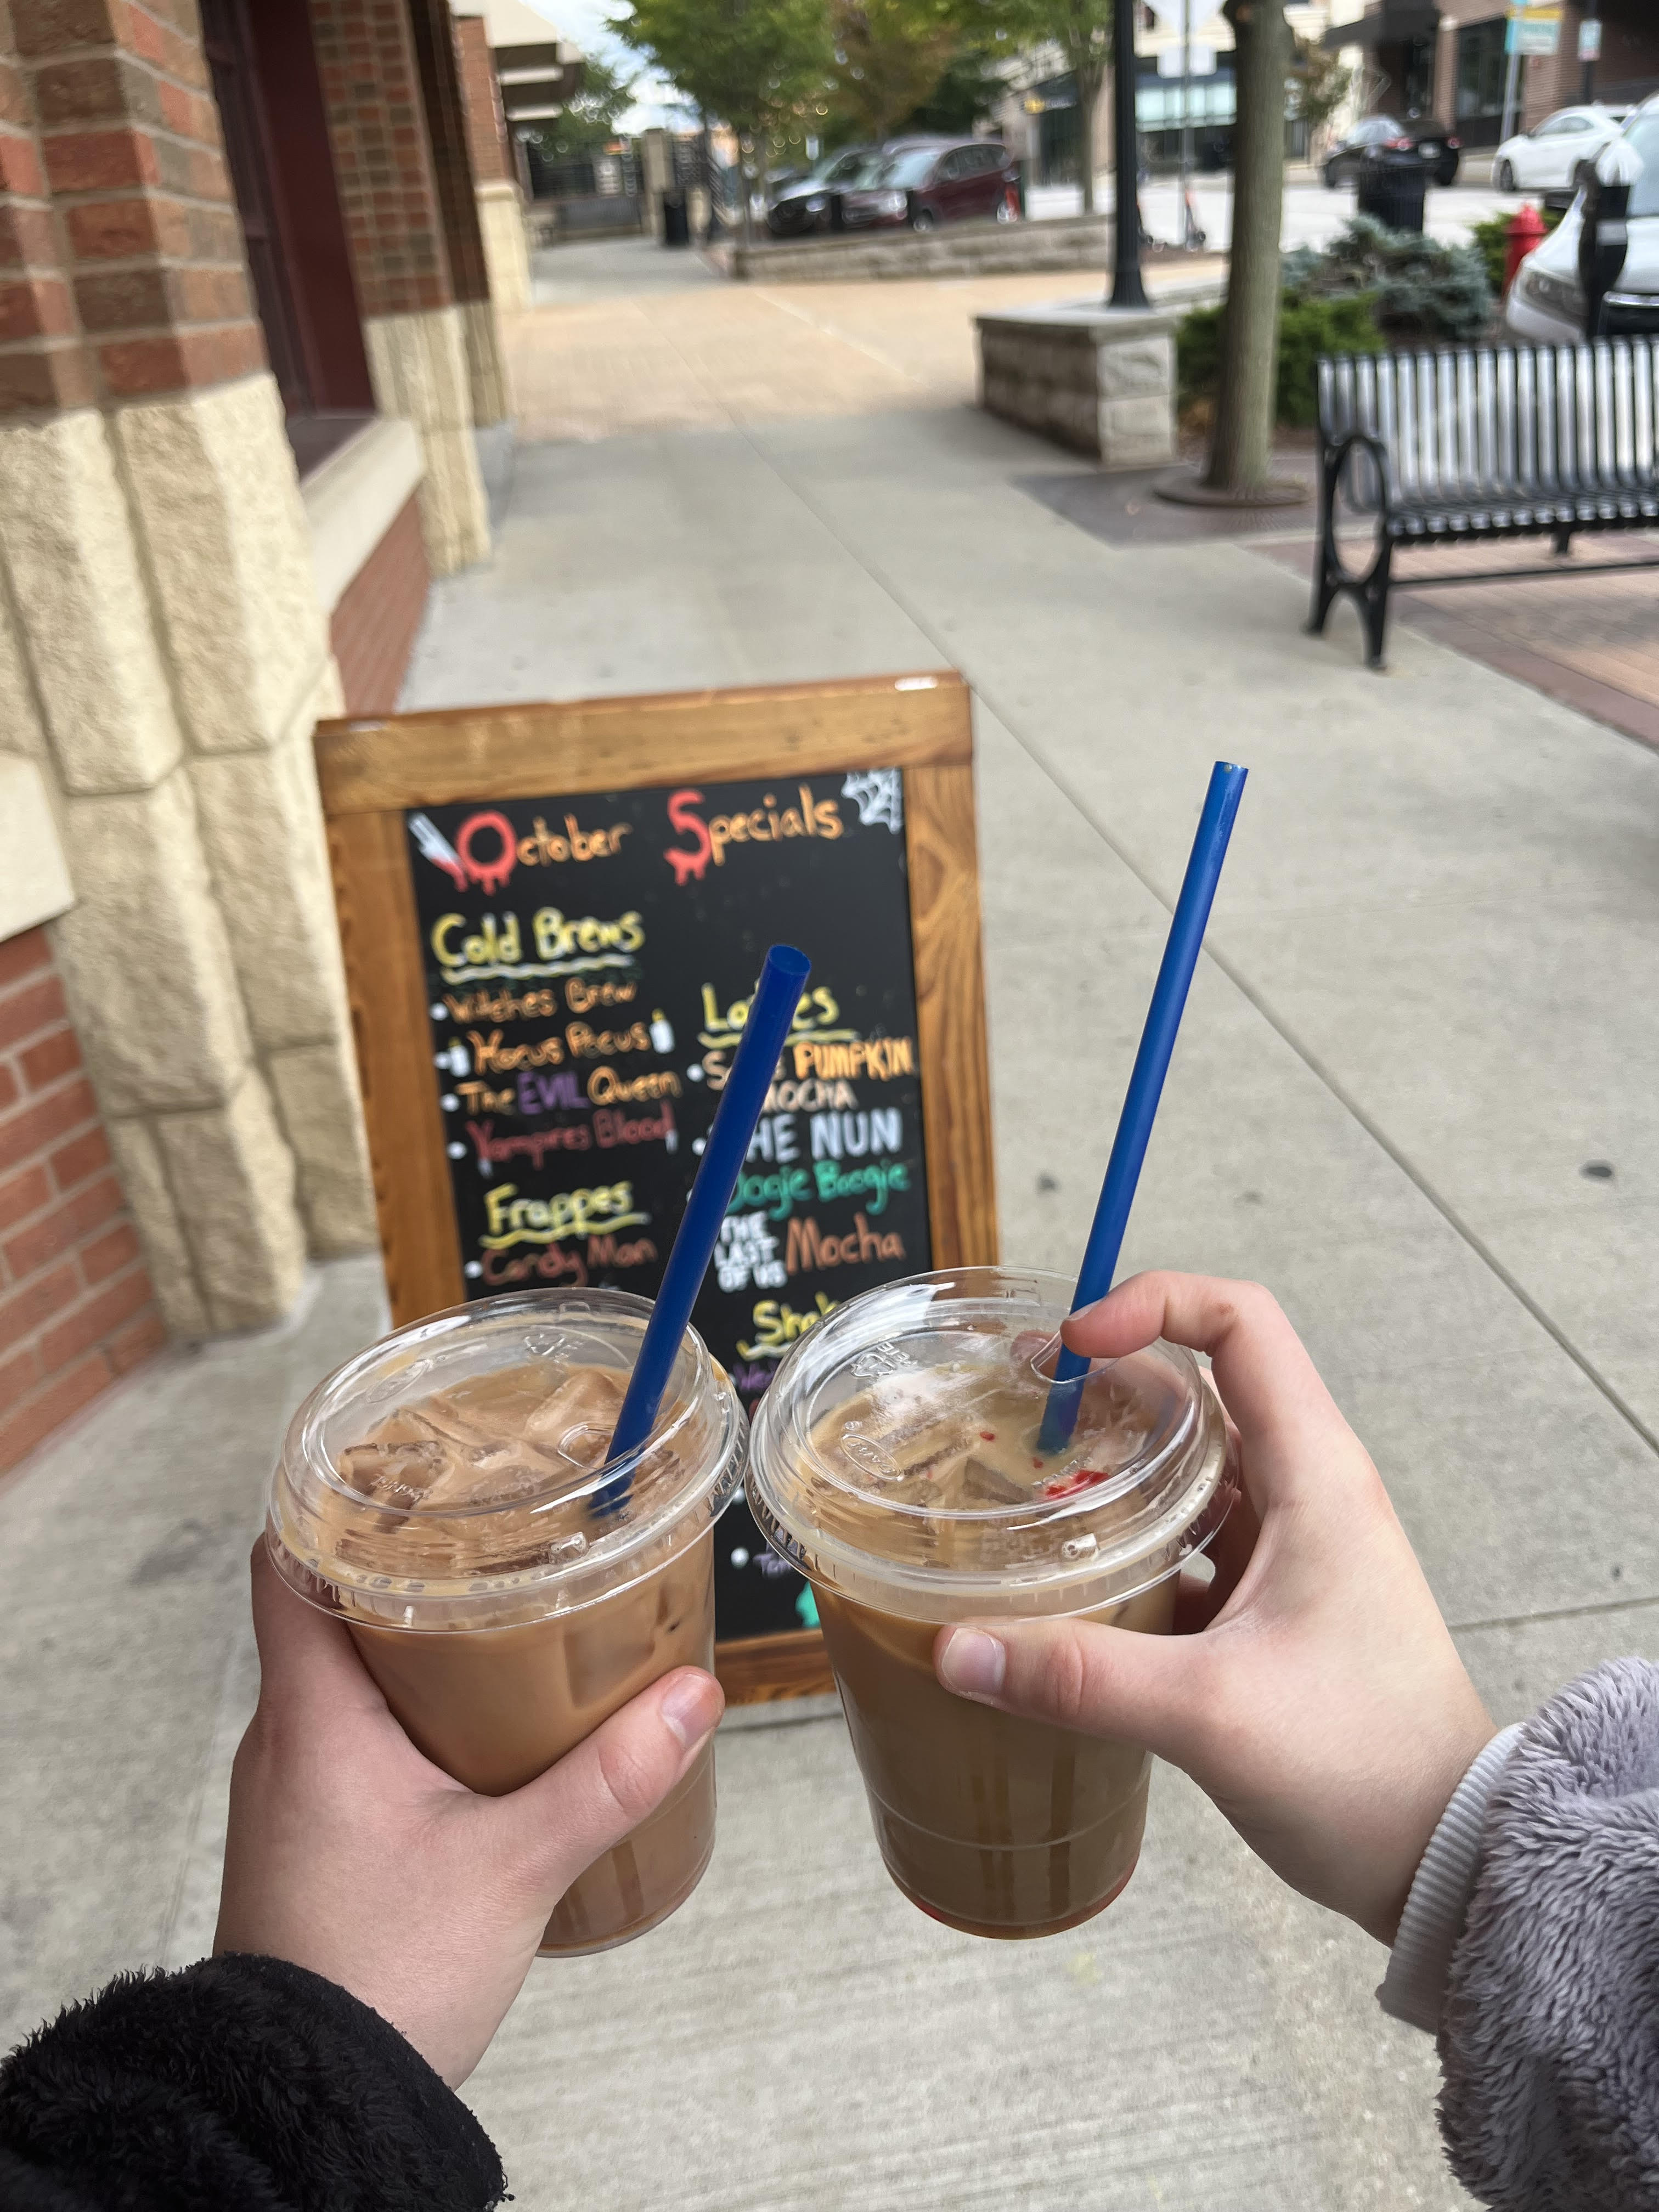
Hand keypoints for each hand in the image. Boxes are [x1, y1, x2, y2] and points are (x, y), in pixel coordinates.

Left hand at [216, 1544, 723, 2083]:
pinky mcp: (311, 1837)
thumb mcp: (516, 1867)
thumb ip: (608, 1778)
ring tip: (509, 1614)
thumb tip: (693, 1696)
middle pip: (329, 1607)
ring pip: (346, 1676)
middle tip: (500, 1529)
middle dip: (413, 1565)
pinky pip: (352, 1736)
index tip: (411, 1464)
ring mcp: (291, 1791)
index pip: (285, 1561)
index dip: (335, 1499)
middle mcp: (283, 1739)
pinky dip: (410, 1708)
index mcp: (310, 1717)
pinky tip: (483, 1723)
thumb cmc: (382, 1979)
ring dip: (416, 1642)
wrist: (306, 2101)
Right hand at [933, 1273, 1493, 1944]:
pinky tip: (1058, 1574)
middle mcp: (1304, 1491)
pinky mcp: (1265, 1602)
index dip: (1153, 1303)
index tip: (1072, 1346)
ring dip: (1107, 1462)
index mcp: (1315, 1476)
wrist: (1447, 1857)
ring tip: (1016, 1480)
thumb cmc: (1365, 1766)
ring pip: (1185, 1465)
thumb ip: (1081, 1678)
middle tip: (1012, 1404)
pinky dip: (1120, 1536)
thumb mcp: (1214, 1715)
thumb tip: (956, 1650)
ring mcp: (1286, 1546)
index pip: (1241, 1324)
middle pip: (1196, 1383)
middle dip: (1103, 1381)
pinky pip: (1182, 1536)